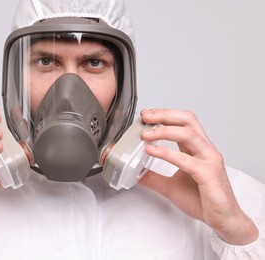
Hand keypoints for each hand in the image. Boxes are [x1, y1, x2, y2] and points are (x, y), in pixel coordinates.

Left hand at [138, 109, 258, 244]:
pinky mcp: (208, 174)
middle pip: (187, 121)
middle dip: (164, 115)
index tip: (146, 115)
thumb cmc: (203, 200)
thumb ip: (153, 178)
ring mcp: (208, 160)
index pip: (183, 122)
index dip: (164, 115)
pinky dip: (166, 153)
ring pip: (188, 134)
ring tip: (145, 134)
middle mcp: (205, 150)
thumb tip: (134, 173)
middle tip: (145, 116)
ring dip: (164, 131)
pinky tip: (151, 151)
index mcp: (197, 149)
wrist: (223, 220)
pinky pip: (186, 159)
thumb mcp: (170, 186)